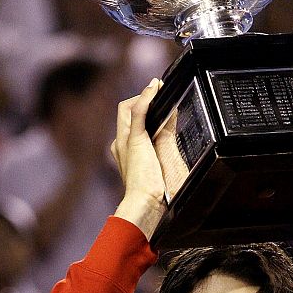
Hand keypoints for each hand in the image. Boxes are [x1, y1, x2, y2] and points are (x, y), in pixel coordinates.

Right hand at [111, 79, 166, 239]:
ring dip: (145, 97)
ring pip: (128, 108)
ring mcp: (125, 141)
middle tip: (160, 95)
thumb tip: (171, 125)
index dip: (143, 110)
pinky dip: (146, 97)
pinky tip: (155, 89)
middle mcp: (120, 143)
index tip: (159, 106)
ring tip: (159, 90)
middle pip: (125, 111)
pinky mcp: (134, 140)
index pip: (129, 122)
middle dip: (142, 101)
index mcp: (124, 151)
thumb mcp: (160, 162)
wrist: (144, 203)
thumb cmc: (152, 192)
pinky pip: (138, 111)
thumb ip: (163, 142)